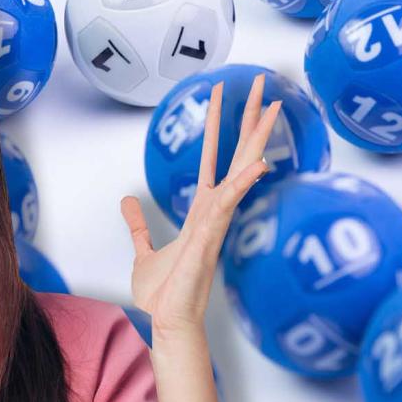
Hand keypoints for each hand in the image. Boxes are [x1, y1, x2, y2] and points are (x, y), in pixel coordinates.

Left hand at [121, 74, 281, 334]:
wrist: (166, 319)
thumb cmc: (163, 291)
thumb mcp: (143, 249)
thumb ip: (139, 224)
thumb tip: (128, 202)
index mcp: (201, 209)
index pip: (215, 158)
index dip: (220, 126)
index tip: (223, 94)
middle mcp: (214, 210)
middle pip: (237, 155)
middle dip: (249, 120)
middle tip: (262, 82)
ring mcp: (216, 221)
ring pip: (241, 171)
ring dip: (256, 139)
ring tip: (273, 105)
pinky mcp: (210, 237)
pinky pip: (230, 204)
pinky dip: (243, 184)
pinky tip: (259, 163)